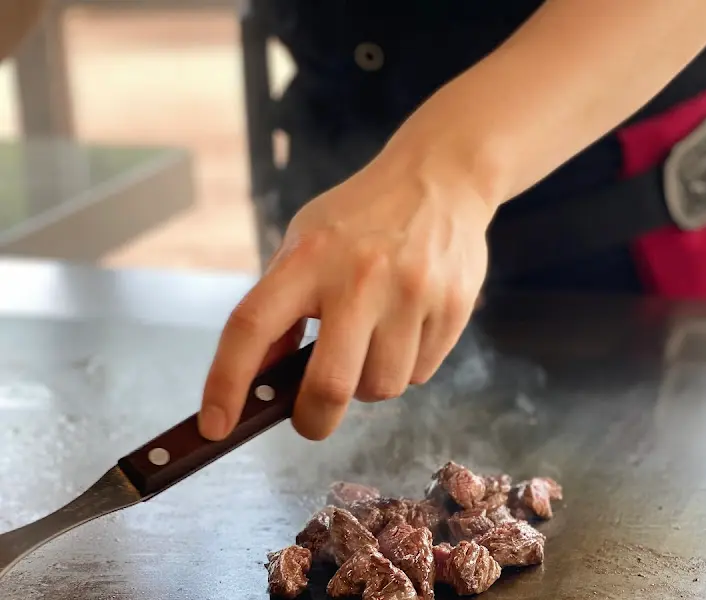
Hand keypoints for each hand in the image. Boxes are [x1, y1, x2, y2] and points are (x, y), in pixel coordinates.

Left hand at [198, 154, 492, 440]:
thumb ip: (281, 308)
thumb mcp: (306, 244)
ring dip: (366, 385)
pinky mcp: (452, 308)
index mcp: (309, 258)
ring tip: (369, 346)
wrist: (440, 179)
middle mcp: (361, 278)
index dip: (226, 384)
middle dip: (313, 420)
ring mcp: (412, 295)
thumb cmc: (362, 217)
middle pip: (328, 386)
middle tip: (310, 417)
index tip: (215, 426)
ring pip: (380, 388)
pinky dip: (404, 368)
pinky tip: (404, 331)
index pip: (251, 327)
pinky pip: (420, 374)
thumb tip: (261, 378)